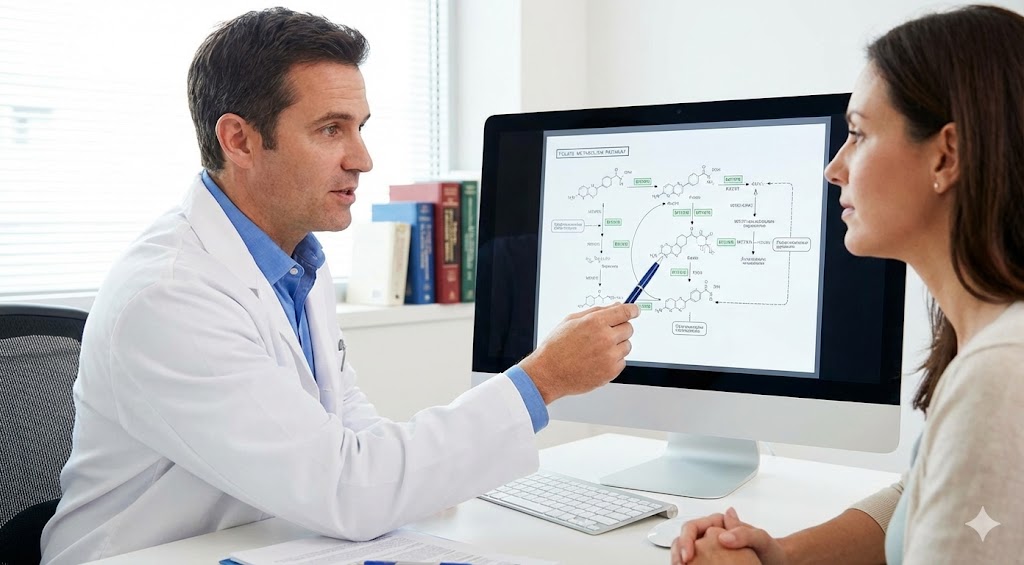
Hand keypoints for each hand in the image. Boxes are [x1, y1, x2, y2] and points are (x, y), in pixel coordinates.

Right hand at [519, 302, 638, 403]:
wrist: (549, 372)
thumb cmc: (557, 347)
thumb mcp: (571, 320)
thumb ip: (596, 311)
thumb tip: (615, 306)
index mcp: (595, 322)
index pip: (624, 311)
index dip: (632, 310)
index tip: (634, 311)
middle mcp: (605, 338)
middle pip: (628, 328)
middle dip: (620, 329)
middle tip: (605, 335)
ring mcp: (609, 356)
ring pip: (627, 346)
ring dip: (617, 346)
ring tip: (597, 350)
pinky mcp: (611, 371)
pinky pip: (622, 361)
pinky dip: (613, 360)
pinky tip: (597, 360)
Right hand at [672, 508, 787, 564]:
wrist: (776, 564)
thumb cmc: (770, 551)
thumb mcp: (761, 539)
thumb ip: (744, 533)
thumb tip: (723, 536)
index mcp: (718, 523)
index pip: (693, 527)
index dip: (686, 540)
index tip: (688, 554)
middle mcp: (710, 534)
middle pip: (684, 539)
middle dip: (678, 552)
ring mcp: (709, 549)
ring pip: (685, 552)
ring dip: (679, 560)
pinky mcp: (710, 561)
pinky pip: (694, 563)